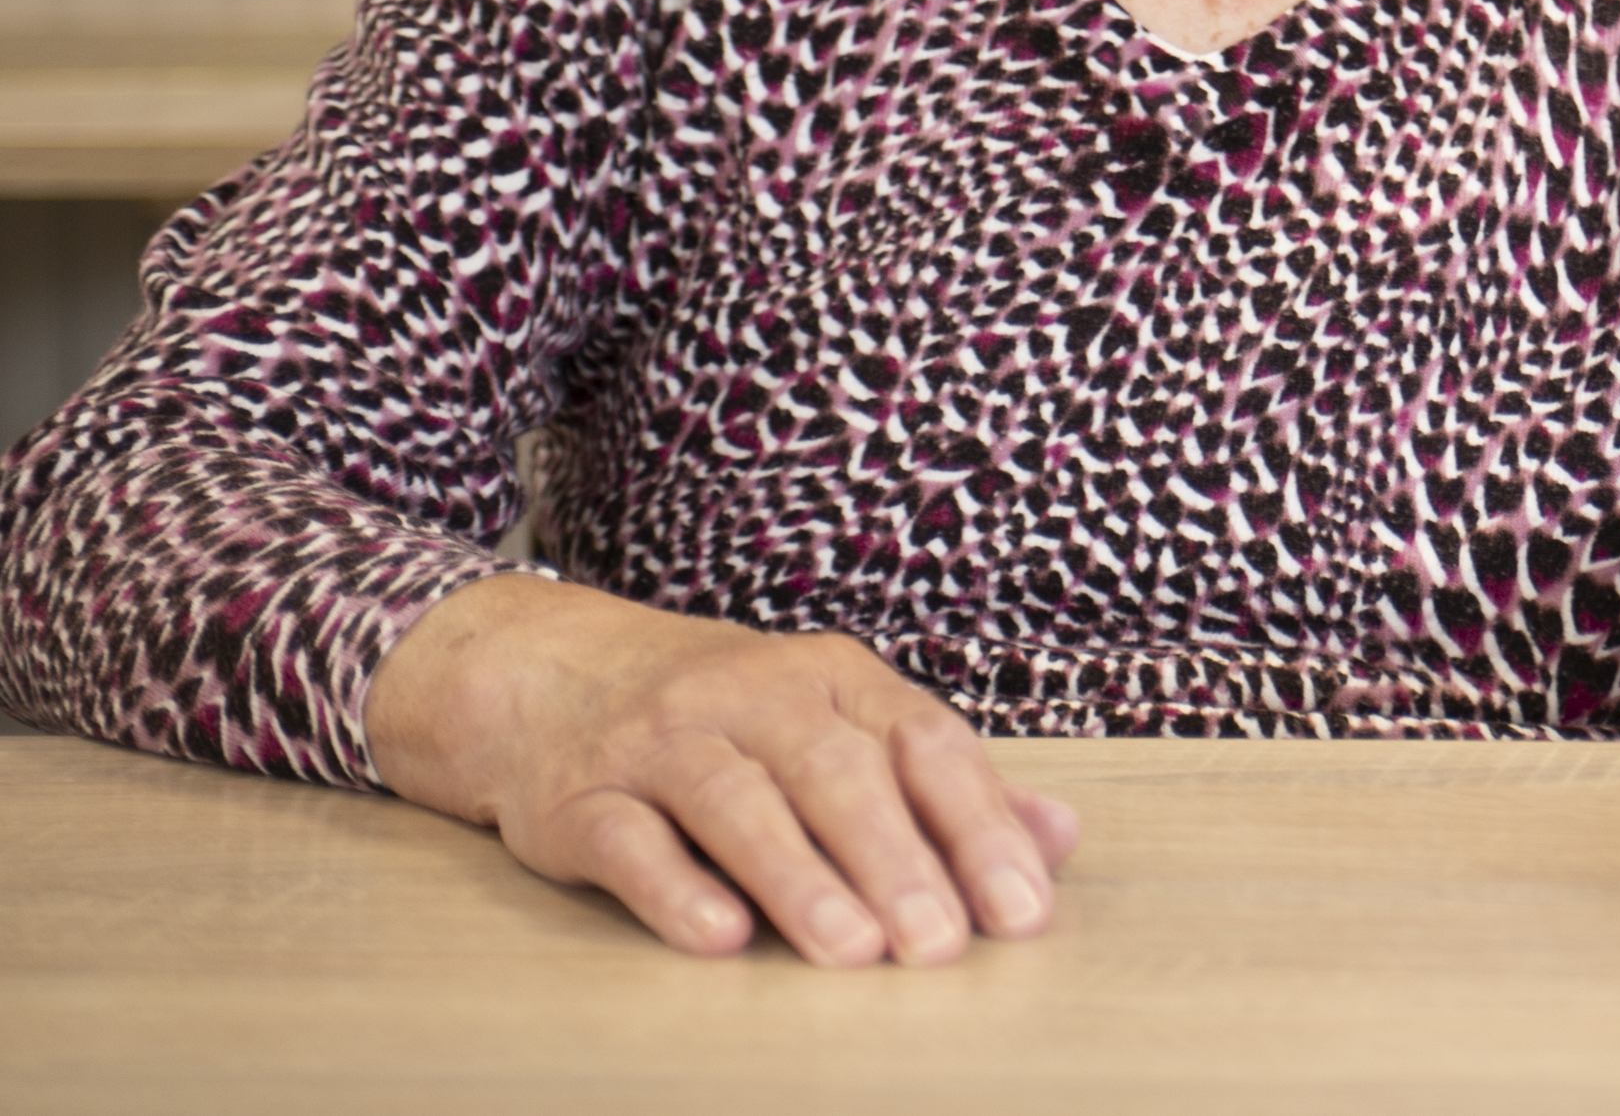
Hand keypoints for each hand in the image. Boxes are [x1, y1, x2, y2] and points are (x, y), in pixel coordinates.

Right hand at [365, 572, 1077, 964]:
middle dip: (898, 861)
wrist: (549, 676)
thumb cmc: (729, 718)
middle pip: (838, 772)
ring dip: (803, 880)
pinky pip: (632, 840)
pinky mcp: (582, 798)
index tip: (1023, 909)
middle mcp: (754, 697)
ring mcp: (664, 743)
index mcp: (837, 679)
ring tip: (855, 953)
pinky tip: (721, 937)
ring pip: (740, 804)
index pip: (926, 743)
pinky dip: (678, 887)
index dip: (980, 826)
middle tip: (940, 946)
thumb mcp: (841, 725)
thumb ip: (947, 788)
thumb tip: (1061, 840)